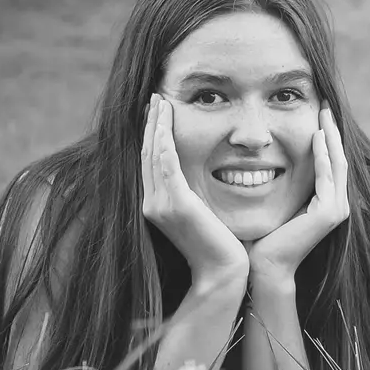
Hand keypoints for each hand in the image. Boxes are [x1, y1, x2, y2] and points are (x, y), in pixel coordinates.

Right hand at [141, 94, 247, 288]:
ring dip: (155, 125)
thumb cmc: (222, 245)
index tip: (158, 109)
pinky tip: (164, 127)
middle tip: (155, 96)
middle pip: (147, 152)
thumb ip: (197, 193)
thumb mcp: (205, 213)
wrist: (223, 273)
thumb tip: (209, 171)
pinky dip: (163, 145)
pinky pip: (166, 168)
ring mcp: (161, 205)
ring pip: (153, 155)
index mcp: (159, 204)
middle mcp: (153, 203)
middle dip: (151, 122)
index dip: (152, 132)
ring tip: (159, 101)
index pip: (151, 160)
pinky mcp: (176, 205)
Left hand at [247, 108, 350, 293]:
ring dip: (330, 136)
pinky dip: (323, 155)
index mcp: (325, 201)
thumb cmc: (261, 236)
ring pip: (337, 162)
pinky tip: (317, 136)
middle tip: (324, 103)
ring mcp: (336, 209)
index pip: (329, 160)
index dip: (325, 135)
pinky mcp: (329, 213)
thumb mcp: (271, 199)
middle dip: (332, 128)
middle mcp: (337, 204)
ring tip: (323, 111)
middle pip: (338, 156)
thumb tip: (261, 156)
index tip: (316, 111)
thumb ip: (276, 180)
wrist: (263, 266)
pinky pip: (328, 176)